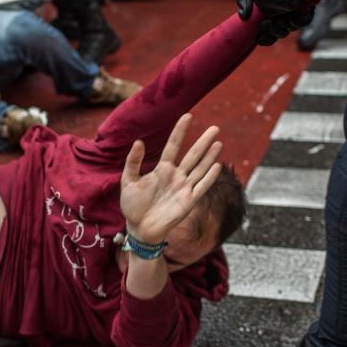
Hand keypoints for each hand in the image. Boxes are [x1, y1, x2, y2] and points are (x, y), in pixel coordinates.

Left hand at [120, 114, 222, 244]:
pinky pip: (201, 187)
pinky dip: (209, 177)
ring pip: (200, 168)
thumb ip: (133, 162)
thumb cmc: (132, 206)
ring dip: (210, 156)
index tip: (188, 116)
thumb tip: (139, 142)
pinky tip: (217, 165)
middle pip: (192, 155)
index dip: (180, 132)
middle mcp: (176, 176)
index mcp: (162, 169)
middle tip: (214, 128)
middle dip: (203, 142)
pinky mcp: (188, 201)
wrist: (139, 229)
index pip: (173, 146)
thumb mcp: (128, 181)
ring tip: (218, 142)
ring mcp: (184, 188)